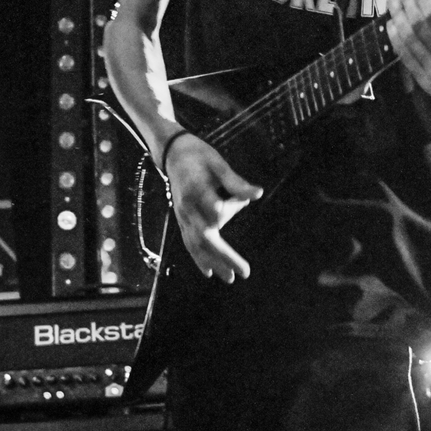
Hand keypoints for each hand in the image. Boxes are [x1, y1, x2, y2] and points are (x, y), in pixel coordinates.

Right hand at [163, 132, 262, 282]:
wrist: (172, 153)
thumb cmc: (199, 155)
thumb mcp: (219, 164)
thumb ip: (237, 182)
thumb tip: (258, 194)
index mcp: (196, 191)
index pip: (216, 210)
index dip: (231, 207)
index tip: (241, 199)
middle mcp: (187, 208)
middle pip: (206, 239)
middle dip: (225, 257)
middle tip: (243, 273)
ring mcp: (182, 216)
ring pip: (196, 245)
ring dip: (214, 262)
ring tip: (230, 278)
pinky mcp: (181, 220)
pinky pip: (189, 243)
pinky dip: (199, 258)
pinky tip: (209, 272)